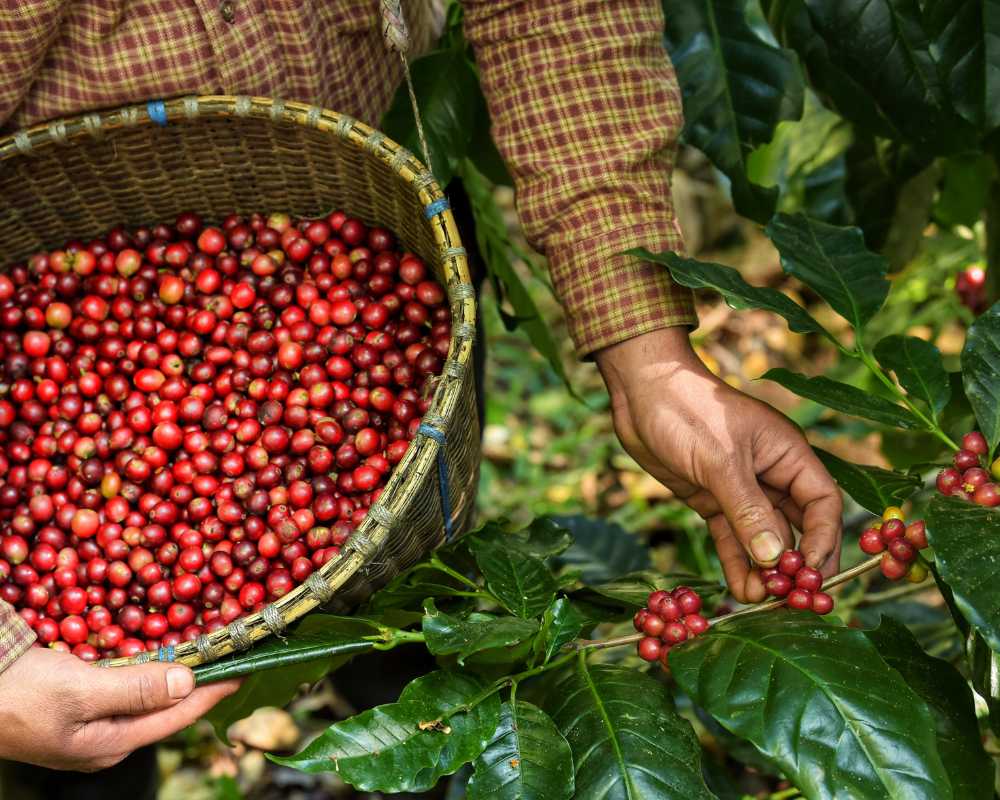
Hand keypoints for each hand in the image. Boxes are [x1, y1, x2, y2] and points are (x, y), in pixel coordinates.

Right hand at [0, 646, 239, 770]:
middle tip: (229, 655)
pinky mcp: (76, 703)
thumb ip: (136, 689)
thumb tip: (189, 684)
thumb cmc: (17, 694)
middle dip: (199, 682)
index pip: (177, 716)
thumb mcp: (80, 691)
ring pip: (146, 694)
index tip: (245, 668)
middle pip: (165, 708)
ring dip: (175, 673)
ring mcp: (90, 723)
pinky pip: (124, 684)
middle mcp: (107, 738)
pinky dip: (146, 667)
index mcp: (110, 744)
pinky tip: (159, 652)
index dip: (214, 691)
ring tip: (206, 652)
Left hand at [596, 328, 841, 602]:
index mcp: (788, 454)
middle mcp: (771, 474)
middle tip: (793, 599)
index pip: (822, 503)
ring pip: (763, 538)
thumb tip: (776, 559)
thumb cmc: (688, 411)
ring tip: (761, 602)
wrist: (641, 393)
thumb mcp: (721, 460)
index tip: (811, 575)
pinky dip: (737, 563)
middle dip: (796, 563)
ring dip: (764, 570)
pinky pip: (733, 538)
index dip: (823, 540)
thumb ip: (749, 510)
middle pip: (798, 526)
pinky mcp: (713, 499)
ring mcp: (741, 489)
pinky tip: (740, 591)